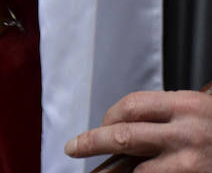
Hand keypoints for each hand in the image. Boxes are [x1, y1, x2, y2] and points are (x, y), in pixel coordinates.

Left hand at [65, 90, 211, 171]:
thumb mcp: (200, 111)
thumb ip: (168, 116)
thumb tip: (125, 126)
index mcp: (188, 106)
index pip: (133, 105)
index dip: (109, 115)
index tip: (101, 124)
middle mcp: (188, 134)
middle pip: (125, 136)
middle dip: (93, 141)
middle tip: (73, 147)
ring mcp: (193, 163)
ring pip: (140, 170)